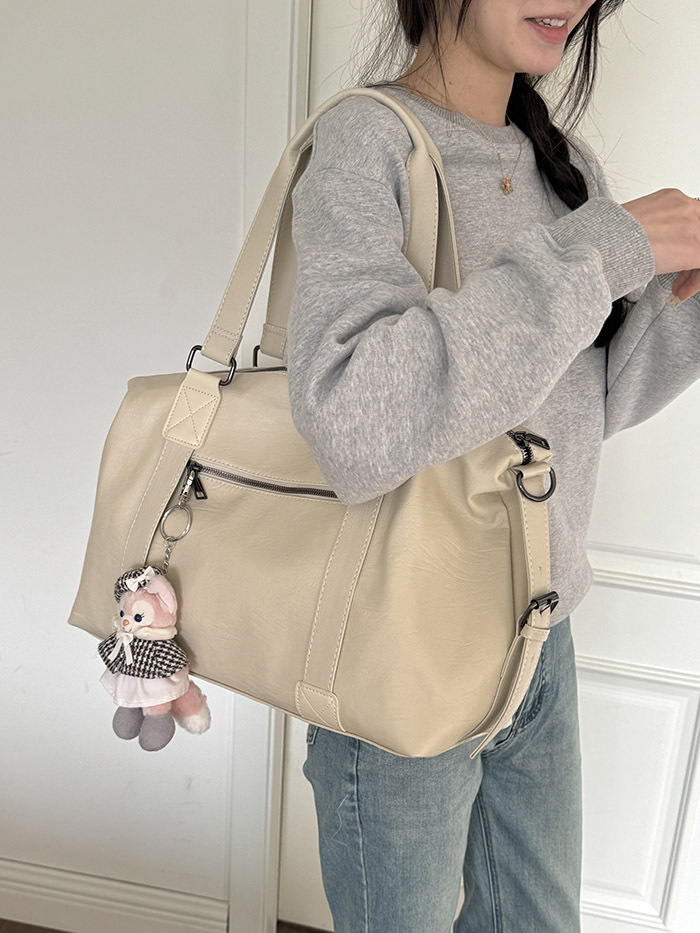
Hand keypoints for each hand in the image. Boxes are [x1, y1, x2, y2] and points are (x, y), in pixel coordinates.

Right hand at [621, 189, 699, 304]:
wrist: (609, 241)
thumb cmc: (612, 235)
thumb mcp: (634, 224)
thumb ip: (650, 229)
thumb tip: (648, 243)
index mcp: (671, 199)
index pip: (689, 222)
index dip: (682, 244)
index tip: (673, 258)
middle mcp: (685, 208)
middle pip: (698, 236)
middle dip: (689, 261)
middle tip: (679, 277)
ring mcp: (693, 225)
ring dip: (692, 273)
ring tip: (679, 287)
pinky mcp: (696, 247)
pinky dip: (694, 282)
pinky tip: (681, 291)